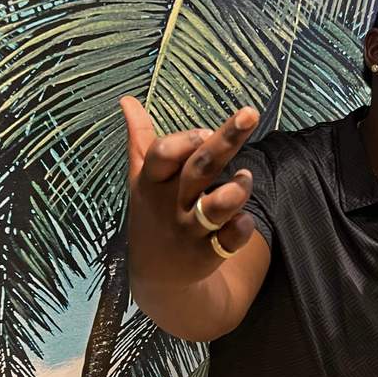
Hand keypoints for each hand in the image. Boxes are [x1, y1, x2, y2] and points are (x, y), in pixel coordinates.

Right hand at [120, 96, 259, 284]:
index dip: (185, 140)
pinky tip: (245, 219)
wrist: (157, 277)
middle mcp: (172, 204)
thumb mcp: (141, 178)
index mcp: (153, 182)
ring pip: (216, 207)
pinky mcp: (209, 253)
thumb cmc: (154, 214)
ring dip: (235, 191)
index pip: (163, 154)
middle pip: (199, 169)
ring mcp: (191, 230)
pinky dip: (242, 227)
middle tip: (250, 113)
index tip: (206, 131)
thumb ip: (139, 139)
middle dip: (224, 141)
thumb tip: (127, 99)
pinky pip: (232, 238)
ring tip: (247, 175)